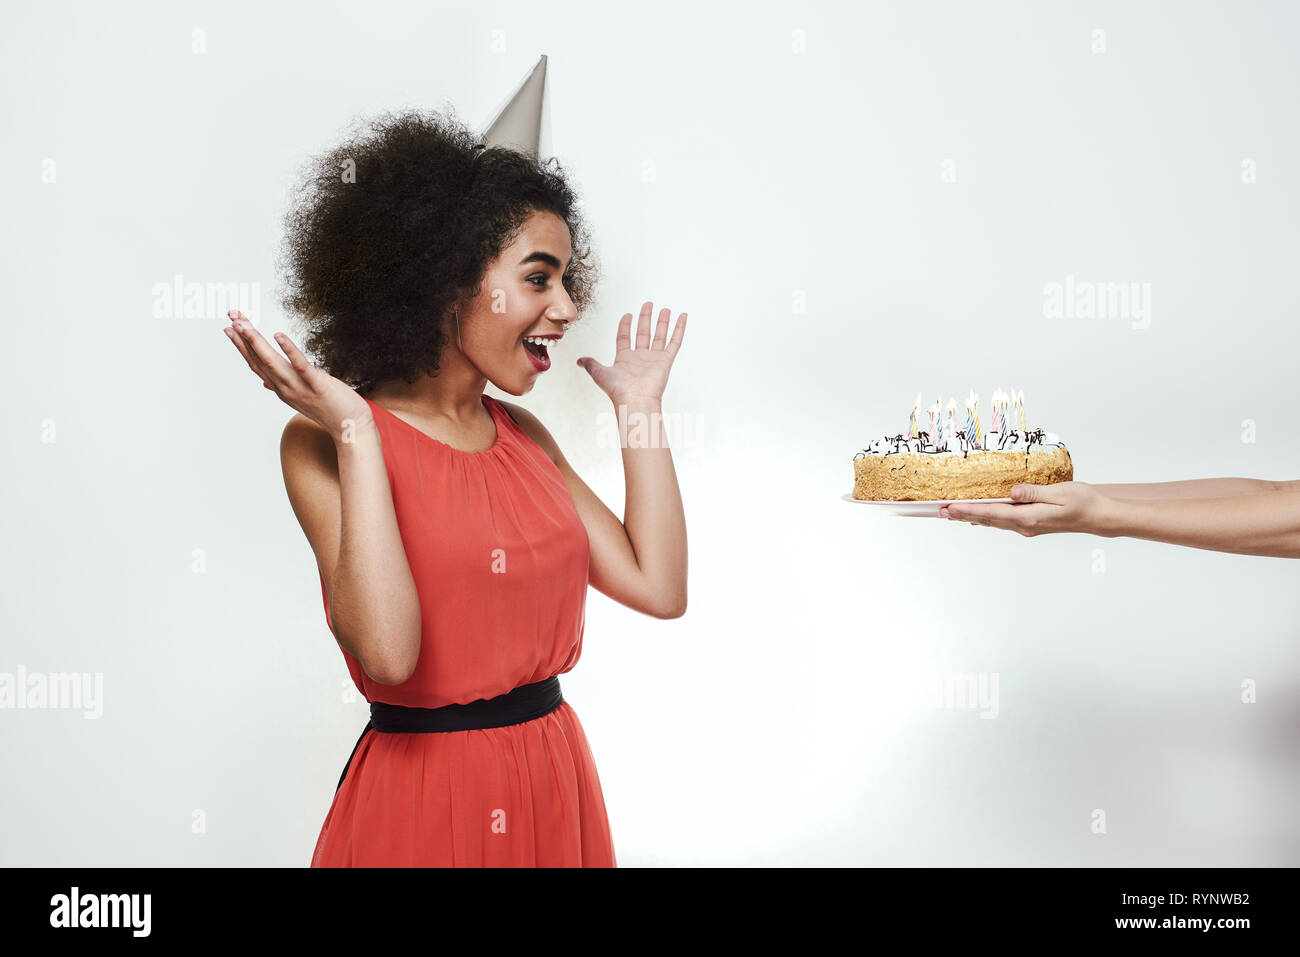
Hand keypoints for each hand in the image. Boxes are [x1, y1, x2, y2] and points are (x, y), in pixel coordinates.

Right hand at [222, 309, 371, 439]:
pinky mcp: (317, 385)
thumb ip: (282, 387)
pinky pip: (300, 366)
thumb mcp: (301, 397)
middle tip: (232, 317)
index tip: (230, 328)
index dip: (241, 346)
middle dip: (243, 338)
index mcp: (281, 388)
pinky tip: (279, 336)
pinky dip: (289, 350)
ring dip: (257, 342)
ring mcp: (299, 388)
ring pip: (272, 362)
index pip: (256, 364)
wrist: (351, 428)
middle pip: (259, 360)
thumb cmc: (329, 409)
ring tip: (244, 324)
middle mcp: (285, 389)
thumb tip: (265, 382)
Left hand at [575, 301, 685, 403]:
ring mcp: (654, 359)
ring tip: (664, 309)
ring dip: (662, 322)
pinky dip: (679, 329)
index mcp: (624, 359)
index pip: (625, 338)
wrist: (635, 400)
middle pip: (643, 333)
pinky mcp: (666, 361)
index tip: (627, 314)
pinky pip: (675, 342)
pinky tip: (682, 317)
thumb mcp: (599, 373)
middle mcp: (640, 358)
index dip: (625, 326)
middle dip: (645, 318)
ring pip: (659, 335)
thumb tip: (579, 361)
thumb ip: (591, 364)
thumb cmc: (618, 390)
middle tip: (648, 304)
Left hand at [939, 481, 1113, 536]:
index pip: (992, 513)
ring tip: (951, 514)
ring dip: (971, 517)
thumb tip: (1012, 491)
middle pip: (987, 519)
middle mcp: (1024, 525)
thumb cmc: (1082, 502)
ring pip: (993, 521)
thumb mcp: (1059, 493)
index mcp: (1029, 517)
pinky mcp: (1031, 524)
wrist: (1098, 516)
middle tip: (940, 511)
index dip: (969, 510)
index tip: (950, 509)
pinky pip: (1003, 521)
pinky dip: (986, 518)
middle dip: (963, 515)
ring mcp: (1027, 526)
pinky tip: (978, 517)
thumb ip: (1033, 492)